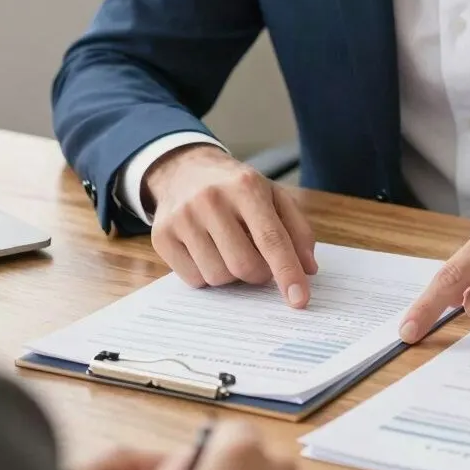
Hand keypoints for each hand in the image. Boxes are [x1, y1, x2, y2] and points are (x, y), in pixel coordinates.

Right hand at [145, 144, 317, 306]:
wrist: (186, 170)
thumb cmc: (238, 189)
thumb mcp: (274, 196)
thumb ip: (297, 230)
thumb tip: (308, 268)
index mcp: (246, 186)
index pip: (272, 239)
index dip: (288, 272)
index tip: (300, 300)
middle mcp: (211, 199)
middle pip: (244, 265)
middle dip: (259, 274)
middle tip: (259, 261)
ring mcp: (182, 218)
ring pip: (218, 277)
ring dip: (232, 275)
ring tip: (230, 249)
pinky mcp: (161, 236)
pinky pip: (193, 279)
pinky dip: (207, 274)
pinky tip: (208, 251)